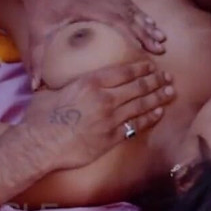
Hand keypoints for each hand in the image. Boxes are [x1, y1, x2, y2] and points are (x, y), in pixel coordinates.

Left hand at [22, 0, 165, 86]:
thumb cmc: (40, 8)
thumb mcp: (37, 34)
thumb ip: (37, 59)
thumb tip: (34, 86)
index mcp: (86, 7)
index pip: (114, 20)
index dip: (131, 34)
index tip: (142, 50)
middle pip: (128, 15)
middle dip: (146, 32)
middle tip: (159, 49)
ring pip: (131, 8)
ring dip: (147, 23)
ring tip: (161, 39)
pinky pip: (126, 2)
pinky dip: (139, 14)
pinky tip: (149, 23)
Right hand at [22, 61, 174, 169]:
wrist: (40, 145)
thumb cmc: (40, 117)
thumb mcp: (49, 91)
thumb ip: (61, 83)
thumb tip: (52, 77)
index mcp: (90, 82)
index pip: (123, 71)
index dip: (140, 67)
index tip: (150, 65)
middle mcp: (104, 98)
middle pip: (138, 87)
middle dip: (155, 81)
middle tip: (167, 77)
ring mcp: (110, 119)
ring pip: (141, 105)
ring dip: (158, 98)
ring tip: (170, 93)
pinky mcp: (111, 138)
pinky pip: (136, 126)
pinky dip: (150, 118)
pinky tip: (158, 113)